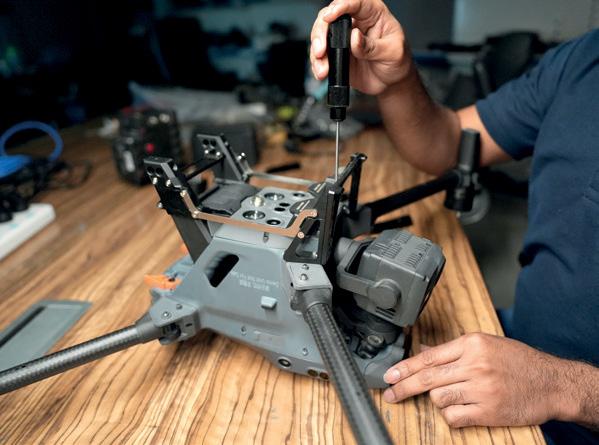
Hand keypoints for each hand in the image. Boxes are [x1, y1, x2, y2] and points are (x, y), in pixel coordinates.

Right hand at [310, 0, 412, 95]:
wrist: (391, 83)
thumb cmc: (397, 61)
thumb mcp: (392, 52)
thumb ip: (372, 46)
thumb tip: (354, 37)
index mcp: (372, 13)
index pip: (354, 3)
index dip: (340, 7)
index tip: (330, 17)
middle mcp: (355, 23)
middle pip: (329, 16)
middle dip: (321, 32)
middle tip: (321, 49)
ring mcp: (343, 39)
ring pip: (321, 35)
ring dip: (317, 51)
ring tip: (323, 67)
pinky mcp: (336, 54)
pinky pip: (321, 55)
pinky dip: (317, 64)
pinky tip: (322, 72)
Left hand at [382, 333, 571, 427]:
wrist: (551, 382)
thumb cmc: (519, 361)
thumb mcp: (487, 344)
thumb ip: (455, 349)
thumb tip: (424, 353)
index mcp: (472, 344)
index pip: (429, 357)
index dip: (405, 368)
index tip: (390, 375)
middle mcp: (475, 365)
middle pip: (428, 378)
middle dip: (404, 387)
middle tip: (389, 393)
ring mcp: (482, 389)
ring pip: (439, 397)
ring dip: (437, 399)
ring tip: (450, 395)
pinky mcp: (488, 411)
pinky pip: (454, 416)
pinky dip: (451, 415)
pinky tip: (458, 409)